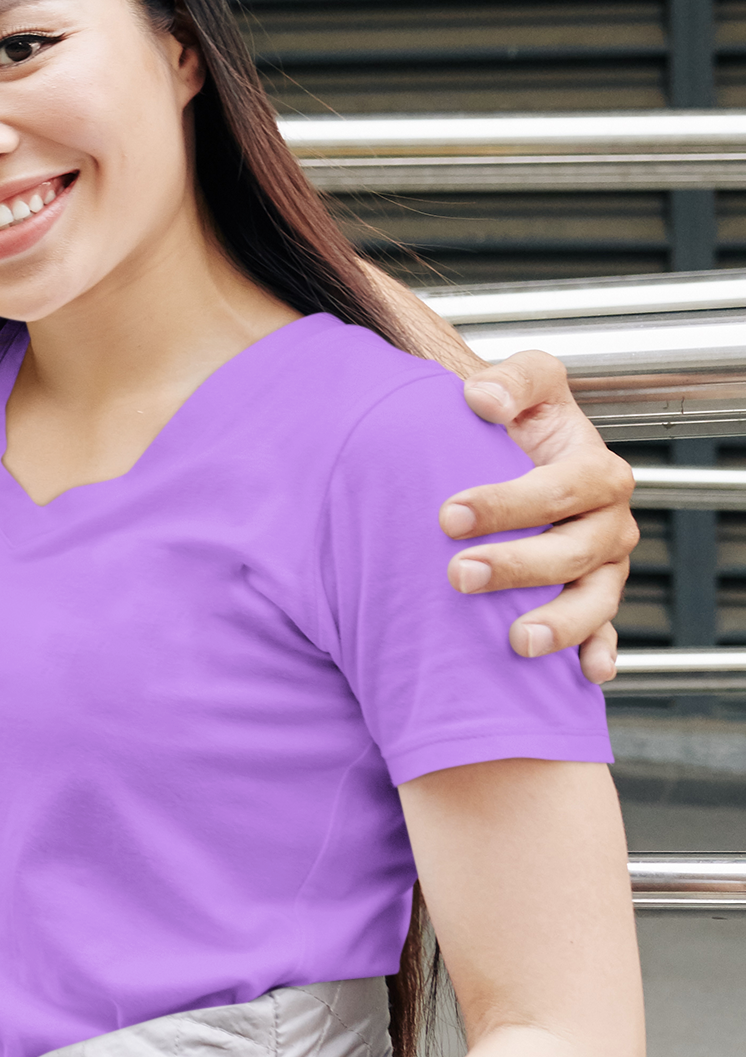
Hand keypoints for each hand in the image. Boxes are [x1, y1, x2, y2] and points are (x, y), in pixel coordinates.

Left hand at [441, 350, 635, 682]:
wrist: (509, 453)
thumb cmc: (517, 421)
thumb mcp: (521, 385)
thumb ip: (510, 380)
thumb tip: (483, 398)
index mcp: (594, 469)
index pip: (562, 488)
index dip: (510, 502)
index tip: (449, 514)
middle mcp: (607, 522)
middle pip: (574, 551)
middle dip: (518, 566)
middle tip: (459, 574)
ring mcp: (602, 567)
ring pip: (594, 602)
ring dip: (560, 623)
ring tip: (518, 640)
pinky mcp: (592, 602)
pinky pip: (603, 634)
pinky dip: (597, 655)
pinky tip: (586, 675)